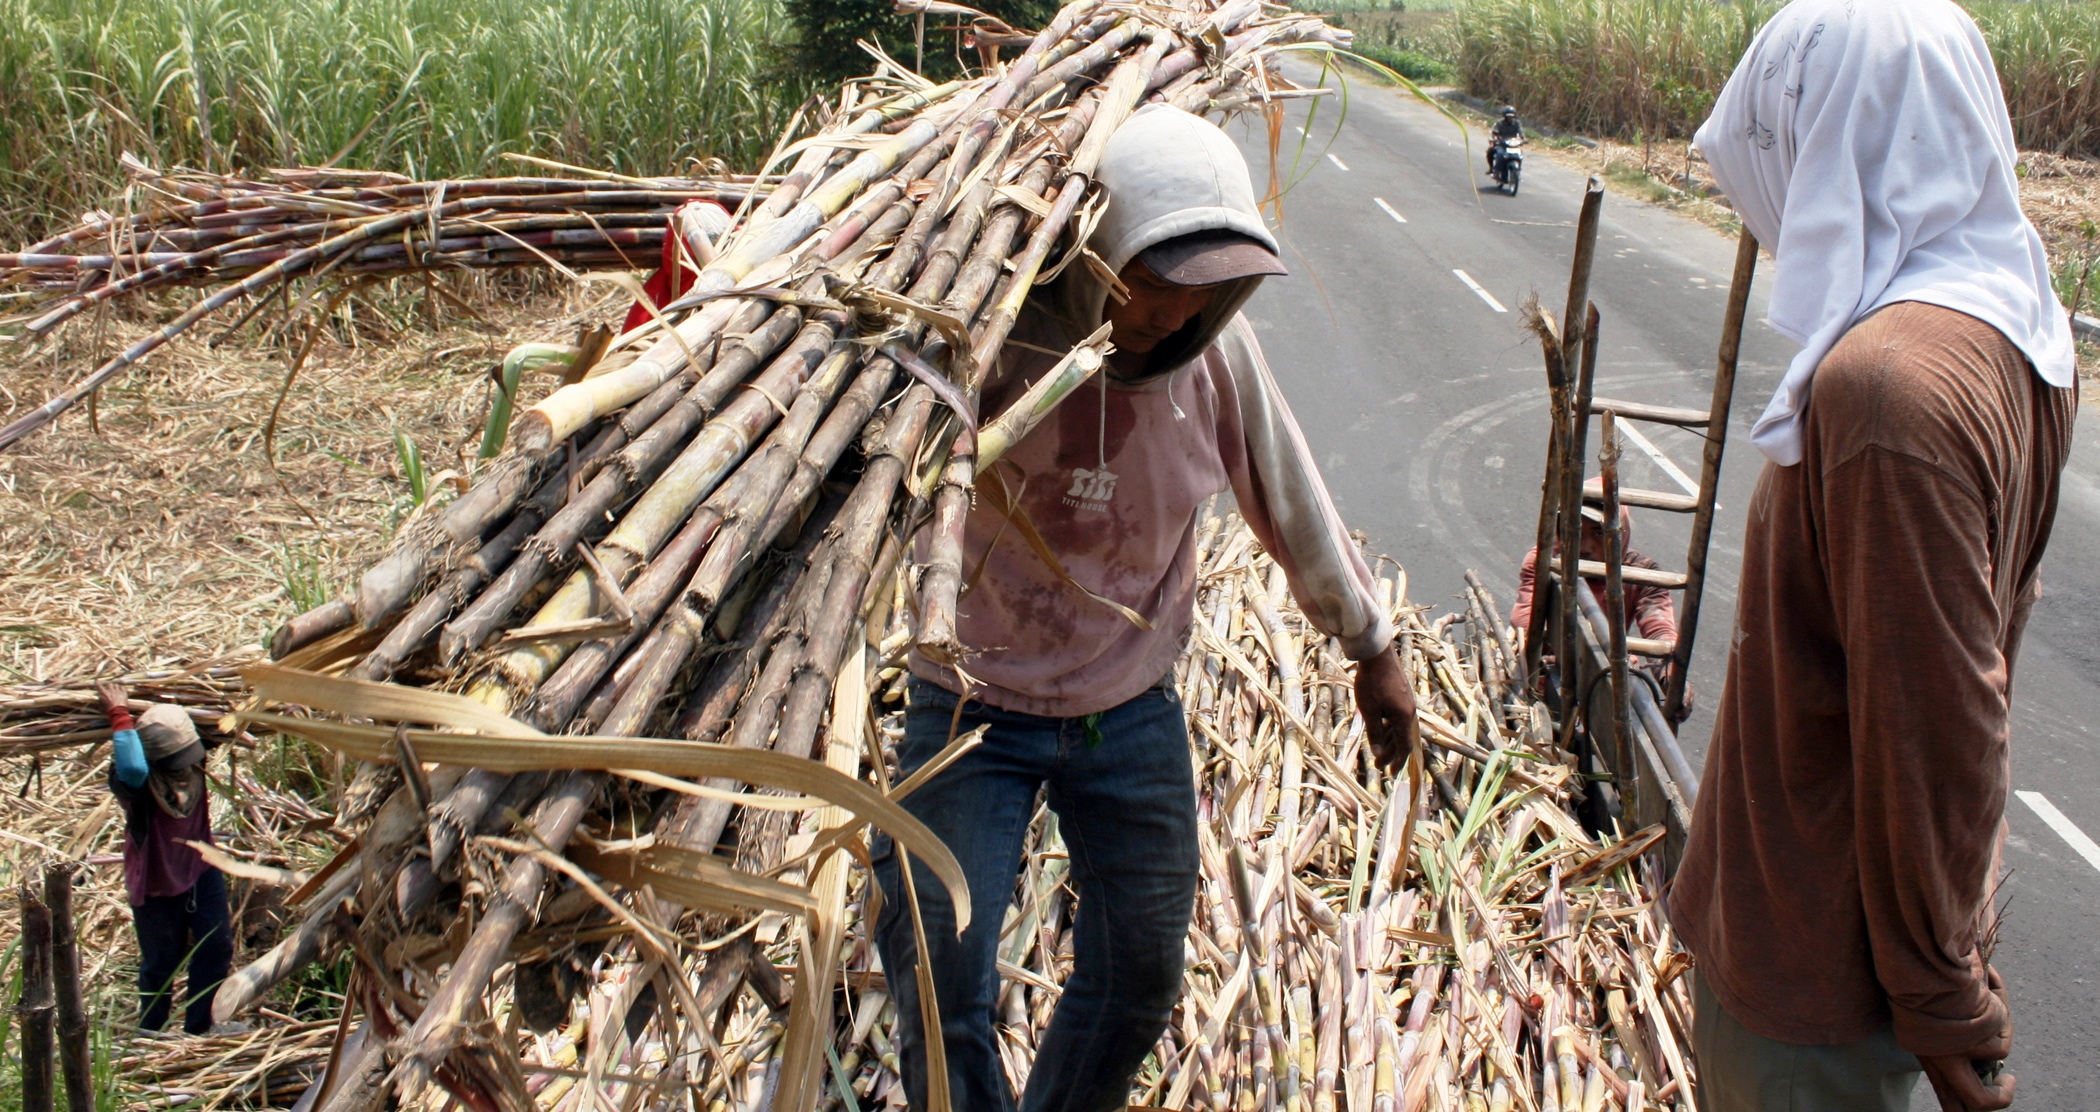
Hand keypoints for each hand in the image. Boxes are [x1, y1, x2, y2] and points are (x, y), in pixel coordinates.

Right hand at [96, 680, 127, 715]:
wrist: (118, 711)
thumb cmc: (108, 710)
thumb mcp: (101, 706)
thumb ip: (100, 701)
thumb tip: (101, 699)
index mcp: (104, 693)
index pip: (99, 686)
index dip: (98, 683)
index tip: (97, 681)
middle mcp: (110, 690)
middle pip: (109, 684)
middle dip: (108, 685)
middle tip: (109, 688)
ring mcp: (118, 691)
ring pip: (116, 685)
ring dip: (115, 687)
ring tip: (115, 690)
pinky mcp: (124, 692)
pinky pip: (122, 687)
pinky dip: (121, 688)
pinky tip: (121, 690)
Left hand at [1354, 643, 1416, 771]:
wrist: (1377, 654)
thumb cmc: (1371, 683)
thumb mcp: (1369, 711)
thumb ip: (1374, 734)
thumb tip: (1378, 754)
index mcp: (1404, 717)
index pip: (1404, 746)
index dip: (1397, 761)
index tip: (1391, 773)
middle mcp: (1410, 711)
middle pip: (1402, 738)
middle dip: (1390, 754)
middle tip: (1378, 766)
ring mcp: (1407, 702)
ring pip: (1399, 727)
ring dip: (1389, 740)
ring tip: (1378, 750)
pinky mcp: (1402, 694)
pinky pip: (1398, 716)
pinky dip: (1389, 726)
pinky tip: (1380, 729)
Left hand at [1920, 966, 2014, 1110]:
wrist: (1917, 962)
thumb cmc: (1925, 982)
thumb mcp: (1934, 1018)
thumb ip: (1958, 1043)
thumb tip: (1990, 1067)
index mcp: (1927, 1054)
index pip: (1949, 1101)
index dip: (1967, 1108)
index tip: (1989, 1094)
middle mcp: (1938, 1059)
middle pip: (1975, 1103)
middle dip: (2000, 1098)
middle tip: (2008, 1082)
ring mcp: (1956, 1051)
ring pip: (1997, 1057)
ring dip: (2000, 1029)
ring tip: (1985, 1002)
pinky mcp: (1972, 1039)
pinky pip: (2001, 1039)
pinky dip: (2001, 1015)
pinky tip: (1984, 992)